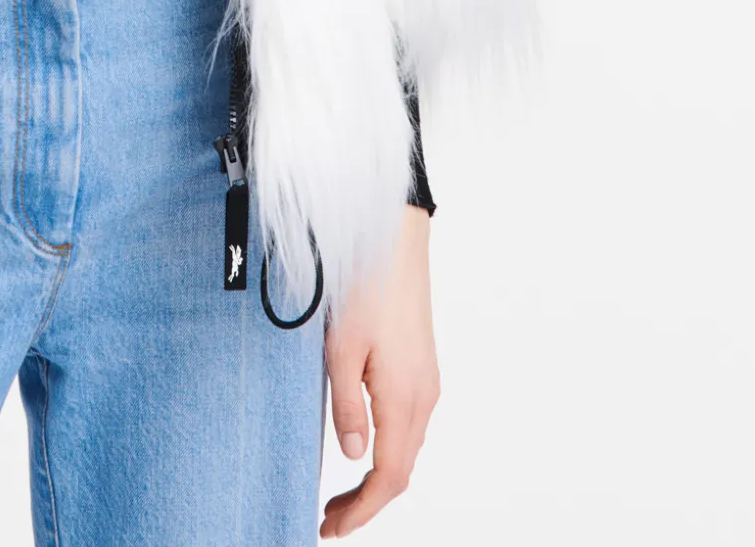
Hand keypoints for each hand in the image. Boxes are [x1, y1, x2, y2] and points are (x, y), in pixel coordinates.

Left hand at [320, 204, 439, 536]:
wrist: (394, 236)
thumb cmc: (364, 284)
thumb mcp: (340, 348)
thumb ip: (346, 407)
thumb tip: (354, 457)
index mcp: (405, 398)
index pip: (388, 477)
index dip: (361, 511)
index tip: (329, 529)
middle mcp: (424, 396)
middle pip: (401, 469)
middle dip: (367, 502)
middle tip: (328, 519)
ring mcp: (426, 380)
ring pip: (407, 447)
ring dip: (377, 477)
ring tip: (340, 493)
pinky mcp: (421, 364)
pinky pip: (408, 423)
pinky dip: (387, 449)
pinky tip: (363, 445)